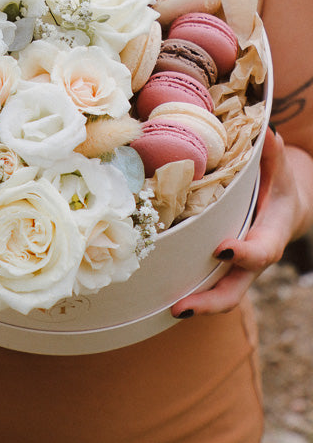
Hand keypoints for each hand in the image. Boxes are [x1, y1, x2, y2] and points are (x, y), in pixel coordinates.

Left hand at [171, 127, 298, 317]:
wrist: (284, 213)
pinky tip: (157, 295)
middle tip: (182, 306)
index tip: (223, 249)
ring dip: (196, 304)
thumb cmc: (279, 189)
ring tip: (168, 309)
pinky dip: (188, 291)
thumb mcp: (281, 173)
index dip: (244, 253)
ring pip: (219, 294)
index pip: (261, 251)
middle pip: (235, 289)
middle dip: (211, 301)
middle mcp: (252, 260)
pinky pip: (206, 284)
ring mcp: (235, 269)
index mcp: (270, 237)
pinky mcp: (220, 268)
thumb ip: (273, 157)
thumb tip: (267, 133)